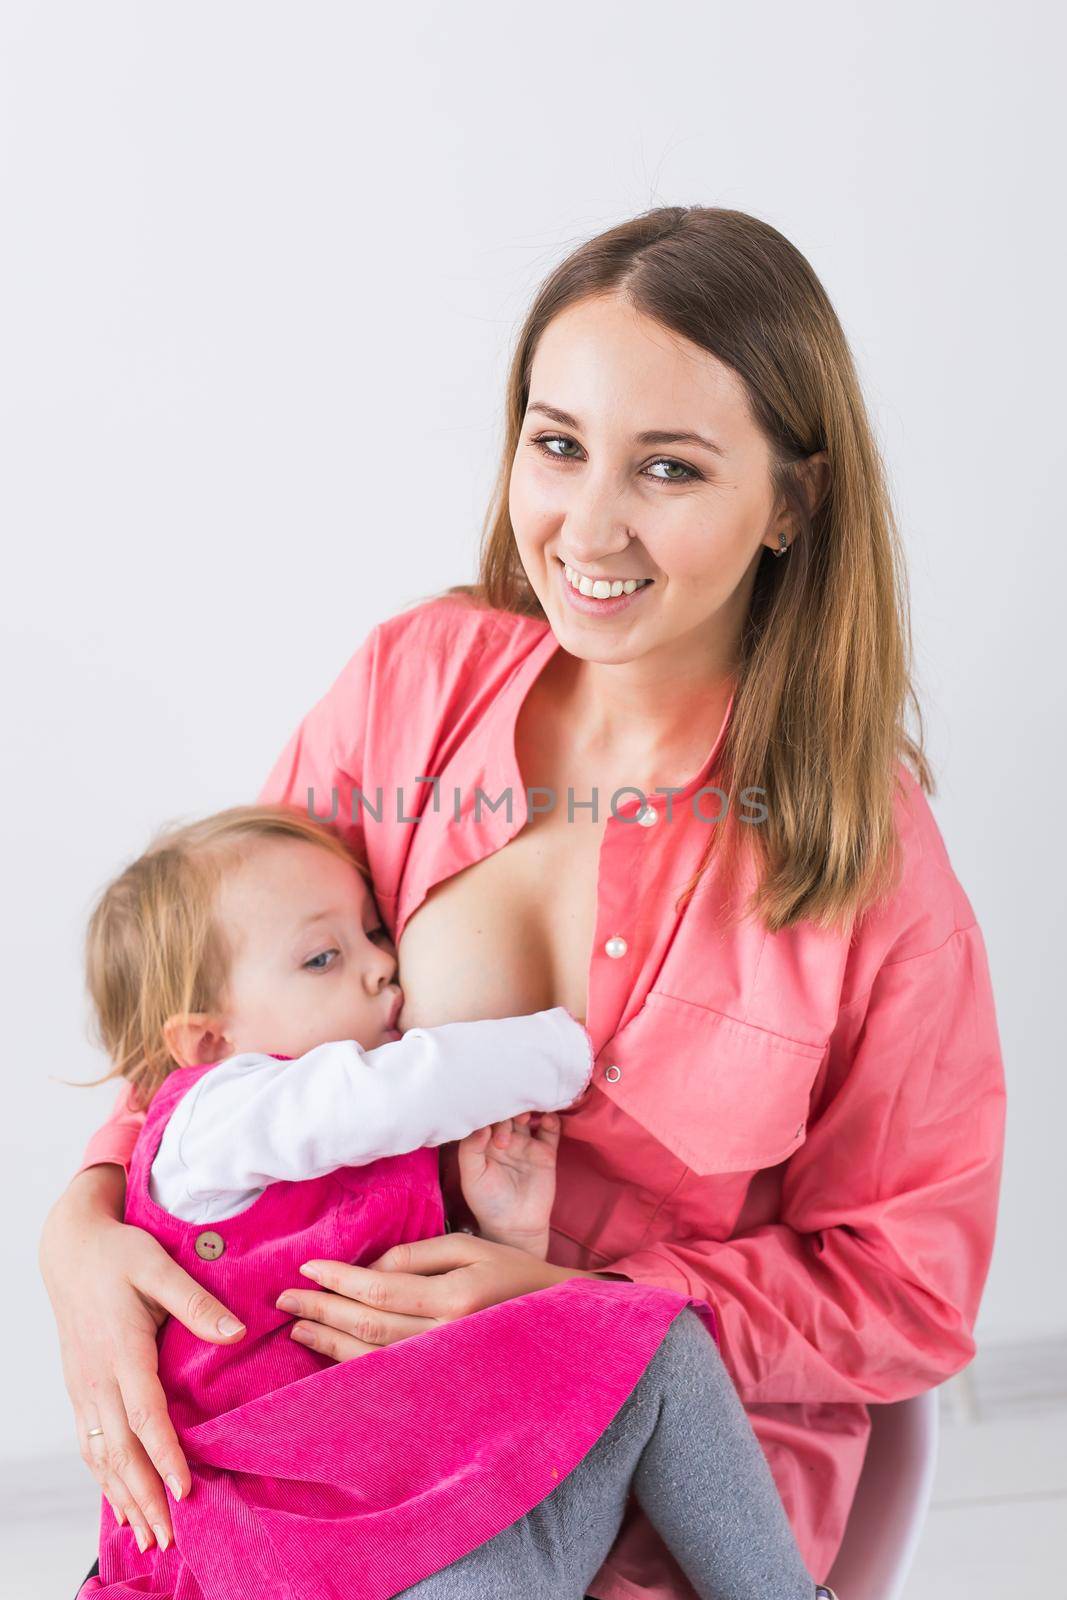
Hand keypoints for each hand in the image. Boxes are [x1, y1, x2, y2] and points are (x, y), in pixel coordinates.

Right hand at [39, 1165, 247, 1552]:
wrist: (70, 1251)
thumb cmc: (119, 1255)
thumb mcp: (159, 1267)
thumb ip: (196, 1302)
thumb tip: (236, 1332)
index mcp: (122, 1350)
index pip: (145, 1415)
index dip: (165, 1456)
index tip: (185, 1490)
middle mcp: (97, 1378)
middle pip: (120, 1451)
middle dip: (144, 1497)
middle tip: (170, 1537)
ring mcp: (83, 1388)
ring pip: (101, 1456)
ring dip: (124, 1498)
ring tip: (149, 1536)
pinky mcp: (79, 1391)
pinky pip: (89, 1445)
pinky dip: (105, 1479)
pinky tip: (121, 1502)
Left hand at [274, 1231, 600, 1361]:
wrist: (561, 1331)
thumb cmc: (515, 1277)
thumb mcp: (471, 1247)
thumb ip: (419, 1253)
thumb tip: (370, 1264)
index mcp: (453, 1298)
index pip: (379, 1288)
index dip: (338, 1279)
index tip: (306, 1268)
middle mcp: (444, 1338)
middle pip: (367, 1325)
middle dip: (322, 1309)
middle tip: (284, 1298)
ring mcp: (441, 1368)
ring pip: (370, 1357)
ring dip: (328, 1340)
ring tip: (298, 1325)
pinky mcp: (439, 1385)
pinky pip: (386, 1377)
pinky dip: (352, 1366)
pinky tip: (329, 1353)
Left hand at [457, 1110, 560, 1257]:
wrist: (515, 1227)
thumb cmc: (488, 1203)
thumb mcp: (471, 1177)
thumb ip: (471, 1148)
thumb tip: (481, 1124)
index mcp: (483, 1143)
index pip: (485, 1117)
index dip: (487, 1114)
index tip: (488, 1123)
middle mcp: (504, 1139)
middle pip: (506, 1113)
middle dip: (506, 1113)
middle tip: (506, 1126)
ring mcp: (525, 1144)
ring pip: (527, 1117)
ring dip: (527, 1109)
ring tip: (525, 1115)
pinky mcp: (545, 1152)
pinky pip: (550, 1131)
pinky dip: (550, 1121)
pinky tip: (547, 1120)